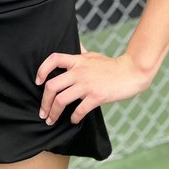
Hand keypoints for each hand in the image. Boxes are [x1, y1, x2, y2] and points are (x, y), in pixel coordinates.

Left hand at [35, 44, 152, 125]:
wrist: (131, 72)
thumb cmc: (111, 65)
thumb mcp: (92, 55)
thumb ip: (81, 54)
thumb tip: (74, 47)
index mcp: (77, 60)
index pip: (53, 59)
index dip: (42, 70)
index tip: (38, 82)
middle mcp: (79, 72)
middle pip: (52, 86)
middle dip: (44, 102)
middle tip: (43, 112)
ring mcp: (87, 85)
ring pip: (61, 100)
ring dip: (53, 113)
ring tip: (52, 120)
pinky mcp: (96, 96)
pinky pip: (79, 110)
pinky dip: (74, 118)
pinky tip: (74, 120)